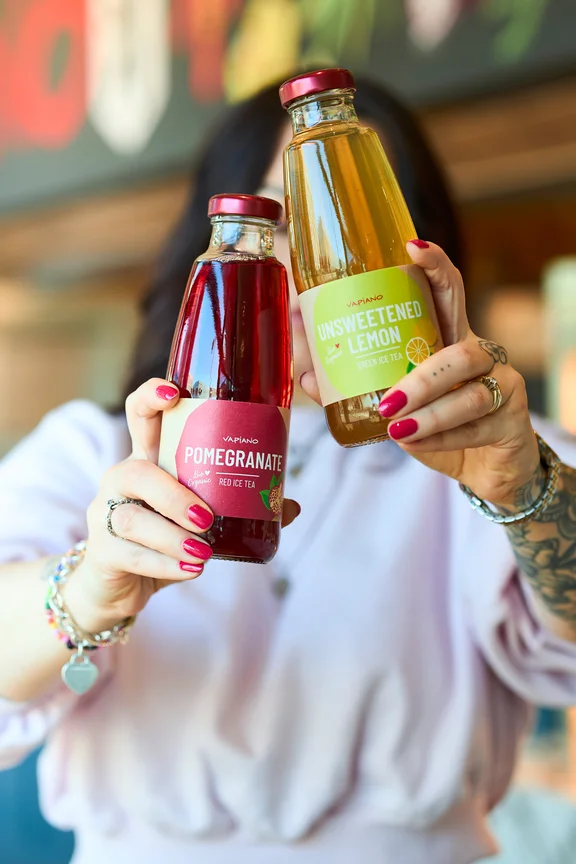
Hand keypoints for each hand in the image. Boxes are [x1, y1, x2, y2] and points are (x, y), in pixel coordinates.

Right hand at [66, 379, 299, 631]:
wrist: (122, 583)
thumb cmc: (164, 537)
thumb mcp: (199, 517)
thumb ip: (238, 507)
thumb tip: (290, 505)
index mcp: (148, 458)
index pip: (140, 415)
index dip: (150, 397)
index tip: (174, 393)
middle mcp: (122, 479)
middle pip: (137, 472)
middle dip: (174, 495)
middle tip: (207, 518)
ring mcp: (105, 514)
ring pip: (133, 519)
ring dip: (172, 537)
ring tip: (203, 553)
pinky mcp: (101, 551)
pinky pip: (130, 555)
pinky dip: (165, 565)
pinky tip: (191, 570)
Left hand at [301, 242, 539, 508]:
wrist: (483, 466)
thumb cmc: (435, 425)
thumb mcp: (395, 403)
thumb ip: (356, 388)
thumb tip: (305, 374)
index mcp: (447, 337)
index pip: (447, 290)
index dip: (434, 265)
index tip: (410, 248)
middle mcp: (478, 353)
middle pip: (460, 350)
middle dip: (423, 377)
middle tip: (387, 400)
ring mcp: (501, 383)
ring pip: (470, 393)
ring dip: (430, 413)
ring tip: (397, 427)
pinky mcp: (511, 418)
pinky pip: (476, 425)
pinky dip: (441, 437)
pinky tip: (416, 442)